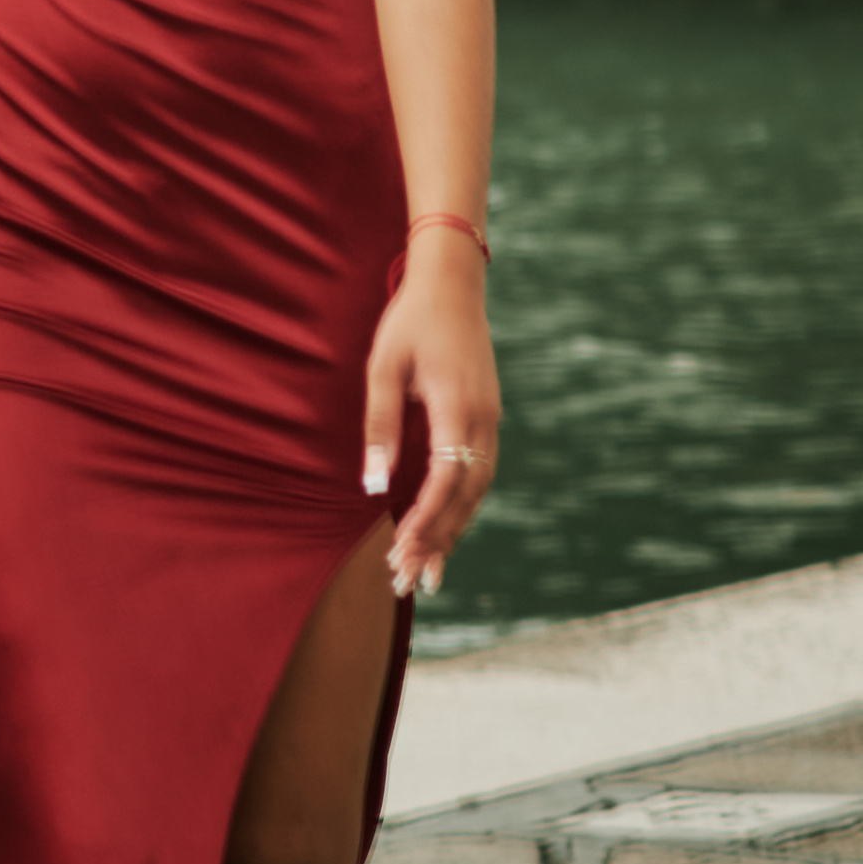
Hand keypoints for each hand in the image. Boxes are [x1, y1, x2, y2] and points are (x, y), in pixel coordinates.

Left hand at [360, 229, 498, 600]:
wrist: (452, 283)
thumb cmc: (410, 321)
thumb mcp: (383, 366)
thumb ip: (379, 425)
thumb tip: (371, 485)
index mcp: (456, 406)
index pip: (447, 479)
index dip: (425, 521)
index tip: (401, 552)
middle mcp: (482, 419)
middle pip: (467, 496)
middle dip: (438, 540)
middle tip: (408, 580)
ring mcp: (491, 419)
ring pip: (478, 490)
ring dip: (453, 531)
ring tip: (426, 571)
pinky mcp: (488, 417)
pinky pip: (479, 474)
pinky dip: (462, 507)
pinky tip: (444, 530)